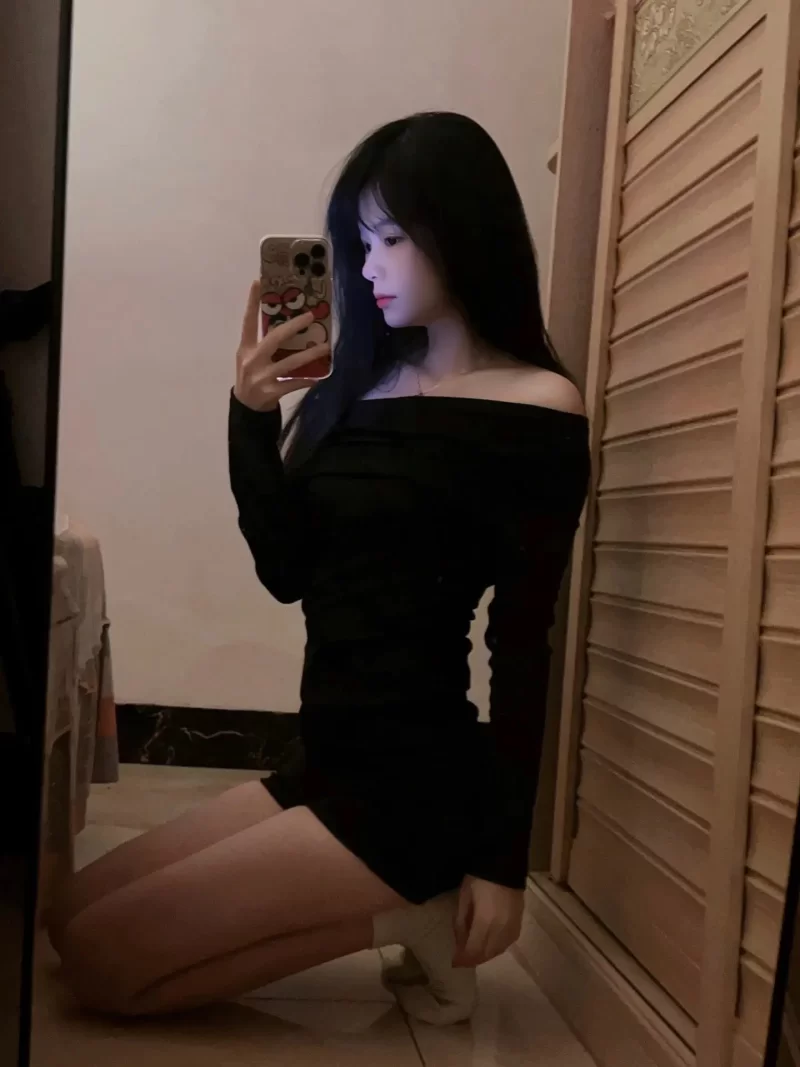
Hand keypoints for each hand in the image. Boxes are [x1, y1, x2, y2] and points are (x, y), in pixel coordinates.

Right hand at [234, 280, 330, 411]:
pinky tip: (319, 376)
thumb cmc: (251, 376)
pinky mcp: (271, 392)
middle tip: (310, 316)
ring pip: (289, 363)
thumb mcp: (250, 358)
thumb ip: (263, 343)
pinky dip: (307, 380)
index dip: (252, 303)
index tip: (258, 283)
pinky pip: (293, 384)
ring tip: (325, 347)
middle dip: (293, 327)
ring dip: (309, 354)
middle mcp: (252, 360)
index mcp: (245, 349)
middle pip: (274, 339)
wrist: (246, 406)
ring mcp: (261, 377)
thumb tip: (290, 325)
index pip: (248, 322)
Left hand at [452, 876, 523, 966]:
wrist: (504, 864)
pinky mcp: (519, 924)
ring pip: (497, 951)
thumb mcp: (464, 898)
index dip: (463, 959)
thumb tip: (459, 944)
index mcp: (485, 921)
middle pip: (486, 953)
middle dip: (473, 959)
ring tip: (473, 953)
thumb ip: (461, 923)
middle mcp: (501, 929)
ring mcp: (512, 927)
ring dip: (484, 955)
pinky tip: (488, 945)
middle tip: (461, 958)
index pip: (474, 950)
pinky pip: (506, 944)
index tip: (454, 962)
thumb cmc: (478, 879)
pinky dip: (496, 948)